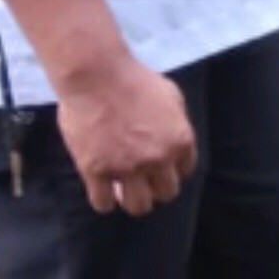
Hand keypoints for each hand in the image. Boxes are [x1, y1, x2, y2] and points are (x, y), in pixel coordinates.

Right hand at [55, 52, 195, 217]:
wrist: (94, 72)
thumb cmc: (131, 77)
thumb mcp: (170, 95)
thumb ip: (177, 122)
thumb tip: (176, 139)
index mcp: (179, 141)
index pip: (183, 172)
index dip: (169, 168)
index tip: (156, 164)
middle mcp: (158, 159)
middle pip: (165, 193)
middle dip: (154, 187)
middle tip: (140, 178)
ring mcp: (127, 167)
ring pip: (138, 206)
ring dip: (132, 199)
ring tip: (122, 190)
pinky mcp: (97, 171)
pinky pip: (103, 203)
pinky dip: (104, 200)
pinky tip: (101, 190)